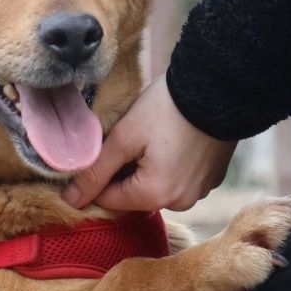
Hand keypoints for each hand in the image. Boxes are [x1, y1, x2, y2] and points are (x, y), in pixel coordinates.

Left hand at [63, 76, 236, 211]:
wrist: (220, 87)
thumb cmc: (167, 109)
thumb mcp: (124, 137)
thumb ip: (95, 171)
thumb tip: (71, 200)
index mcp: (155, 196)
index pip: (108, 199)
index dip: (97, 175)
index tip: (99, 149)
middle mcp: (179, 203)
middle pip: (134, 195)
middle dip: (124, 170)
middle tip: (128, 137)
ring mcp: (199, 191)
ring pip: (157, 186)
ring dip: (146, 168)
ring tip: (151, 135)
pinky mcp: (212, 178)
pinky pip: (179, 178)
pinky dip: (170, 164)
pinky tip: (172, 138)